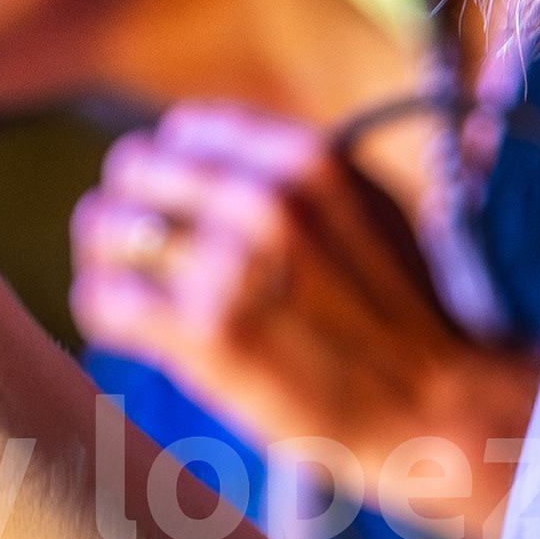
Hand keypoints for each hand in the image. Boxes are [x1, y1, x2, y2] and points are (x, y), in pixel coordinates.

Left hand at [70, 106, 539, 538]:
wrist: (436, 408)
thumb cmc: (404, 318)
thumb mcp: (367, 208)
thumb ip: (292, 175)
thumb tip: (206, 156)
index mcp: (307, 158)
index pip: (185, 130)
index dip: (173, 171)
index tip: (180, 209)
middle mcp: (265, 199)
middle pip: (132, 169)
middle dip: (130, 207)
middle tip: (144, 253)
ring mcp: (231, 266)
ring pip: (105, 228)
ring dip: (108, 259)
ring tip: (133, 289)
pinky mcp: (205, 335)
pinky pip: (103, 298)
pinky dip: (103, 312)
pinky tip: (130, 329)